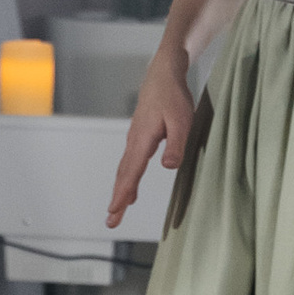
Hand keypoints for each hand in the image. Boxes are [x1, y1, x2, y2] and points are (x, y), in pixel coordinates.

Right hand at [107, 50, 192, 226]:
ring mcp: (135, 140)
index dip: (123, 193)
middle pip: (123, 175)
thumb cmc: (173, 96)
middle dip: (117, 199)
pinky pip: (130, 163)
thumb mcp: (182, 120)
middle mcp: (134, 142)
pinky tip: (130, 189)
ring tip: (117, 211)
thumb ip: (176, 144)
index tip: (114, 211)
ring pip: (125, 170)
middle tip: (111, 221)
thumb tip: (168, 166)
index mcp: (142, 140)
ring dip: (121, 191)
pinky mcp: (140, 138)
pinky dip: (127, 179)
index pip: (131, 172)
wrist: (163, 74)